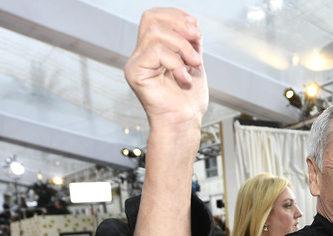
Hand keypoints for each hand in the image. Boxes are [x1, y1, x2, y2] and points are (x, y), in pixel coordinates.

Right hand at [125, 8, 208, 139]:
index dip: (175, 15)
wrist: (184, 123)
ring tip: (194, 63)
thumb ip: (191, 43)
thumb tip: (192, 24)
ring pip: (155, 33)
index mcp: (152, 50)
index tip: (195, 27)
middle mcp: (141, 54)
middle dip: (179, 25)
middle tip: (197, 39)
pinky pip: (157, 51)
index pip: (154, 17)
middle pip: (151, 19)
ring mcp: (136, 63)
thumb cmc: (187, 101)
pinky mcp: (135, 73)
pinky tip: (184, 78)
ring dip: (182, 46)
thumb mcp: (194, 63)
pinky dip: (177, 62)